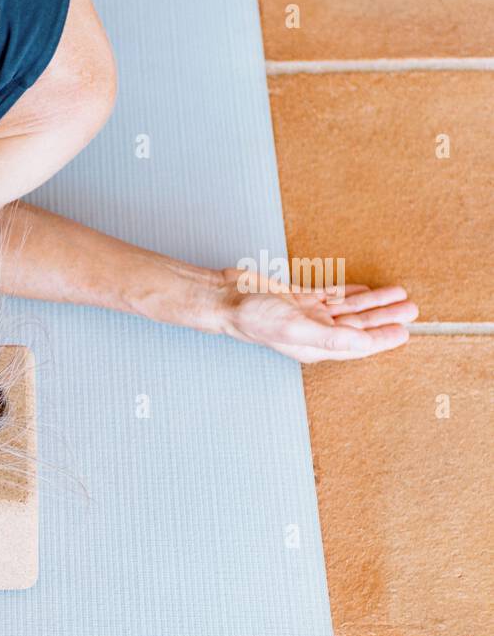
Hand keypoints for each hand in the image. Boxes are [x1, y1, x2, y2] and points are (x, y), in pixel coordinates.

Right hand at [217, 268, 416, 362]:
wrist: (225, 298)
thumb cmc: (253, 317)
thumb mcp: (295, 327)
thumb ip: (332, 338)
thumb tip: (365, 344)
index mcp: (315, 345)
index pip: (358, 344)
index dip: (383, 339)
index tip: (405, 331)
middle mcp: (313, 331)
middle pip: (358, 325)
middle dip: (385, 318)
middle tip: (410, 310)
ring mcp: (306, 314)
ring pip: (348, 310)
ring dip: (373, 303)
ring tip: (397, 295)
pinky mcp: (297, 298)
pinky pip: (331, 295)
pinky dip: (350, 293)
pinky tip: (364, 290)